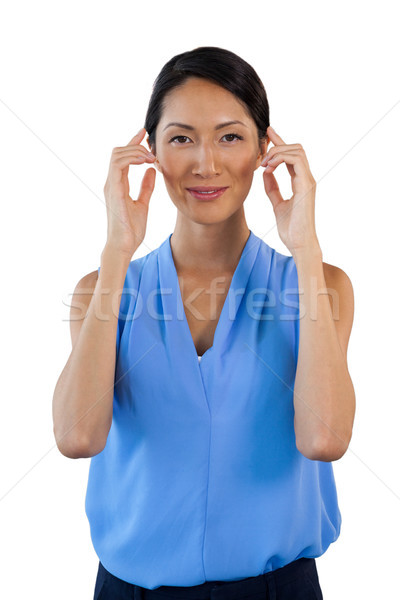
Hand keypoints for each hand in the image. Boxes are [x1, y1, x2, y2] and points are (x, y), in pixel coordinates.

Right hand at [103, 127, 156, 256]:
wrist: (124, 246)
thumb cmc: (130, 230)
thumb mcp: (143, 204)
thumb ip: (146, 187)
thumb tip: (151, 171)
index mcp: (118, 185)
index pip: (123, 158)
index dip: (133, 143)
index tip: (144, 134)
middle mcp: (112, 182)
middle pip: (118, 152)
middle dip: (135, 144)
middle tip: (152, 148)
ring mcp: (111, 186)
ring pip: (117, 155)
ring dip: (135, 151)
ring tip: (150, 157)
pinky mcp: (114, 190)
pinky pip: (118, 165)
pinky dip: (132, 158)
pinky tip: (145, 161)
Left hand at [261, 126, 319, 254]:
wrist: (299, 243)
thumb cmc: (291, 228)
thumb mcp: (277, 204)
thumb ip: (272, 188)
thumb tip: (265, 174)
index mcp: (301, 182)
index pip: (291, 156)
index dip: (280, 143)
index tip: (268, 133)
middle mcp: (306, 178)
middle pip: (296, 148)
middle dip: (278, 144)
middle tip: (262, 155)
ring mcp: (308, 181)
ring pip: (297, 151)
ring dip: (278, 152)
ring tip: (265, 164)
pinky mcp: (306, 185)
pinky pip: (296, 161)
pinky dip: (281, 159)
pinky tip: (270, 168)